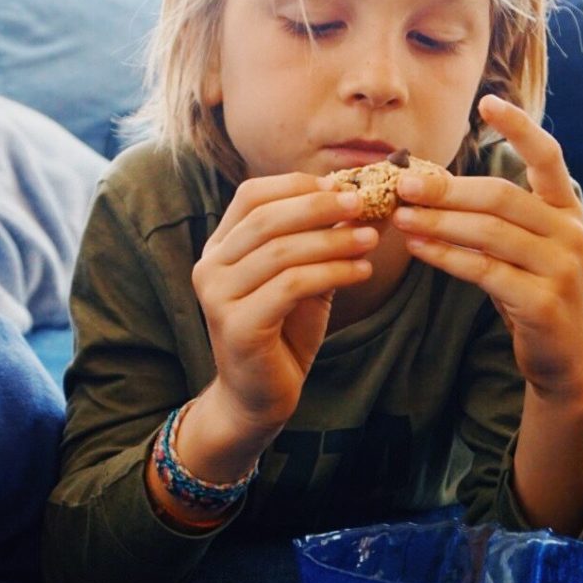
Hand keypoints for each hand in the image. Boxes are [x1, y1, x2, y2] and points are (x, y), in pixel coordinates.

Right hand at [192, 173, 376, 431]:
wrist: (257, 397)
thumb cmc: (282, 332)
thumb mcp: (302, 277)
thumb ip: (320, 242)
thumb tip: (364, 202)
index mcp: (220, 246)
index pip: (251, 196)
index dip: (297, 186)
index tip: (343, 187)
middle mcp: (210, 266)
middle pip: (266, 218)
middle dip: (320, 206)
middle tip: (364, 204)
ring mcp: (218, 296)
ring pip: (282, 251)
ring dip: (334, 241)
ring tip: (372, 240)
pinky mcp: (238, 326)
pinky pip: (291, 286)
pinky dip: (332, 273)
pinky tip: (362, 271)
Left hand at [392, 94, 582, 401]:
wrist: (563, 353)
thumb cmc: (529, 285)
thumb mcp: (519, 243)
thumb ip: (490, 214)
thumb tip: (424, 181)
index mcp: (566, 208)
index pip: (548, 157)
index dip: (520, 127)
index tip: (487, 101)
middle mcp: (569, 231)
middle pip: (501, 196)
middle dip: (446, 188)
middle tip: (402, 182)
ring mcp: (560, 267)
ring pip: (488, 232)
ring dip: (437, 221)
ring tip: (398, 214)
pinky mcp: (542, 302)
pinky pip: (483, 270)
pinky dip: (444, 255)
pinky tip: (416, 246)